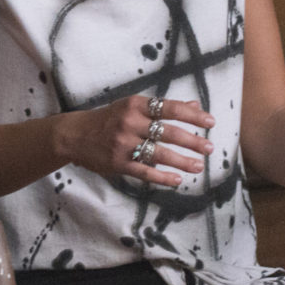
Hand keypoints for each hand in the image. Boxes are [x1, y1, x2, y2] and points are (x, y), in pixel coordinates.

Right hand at [55, 94, 214, 187]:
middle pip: (168, 132)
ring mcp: (124, 144)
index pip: (169, 108)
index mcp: (135, 105)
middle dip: (192, 141)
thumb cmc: (108, 119)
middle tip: (209, 147)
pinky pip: (145, 172)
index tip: (210, 121)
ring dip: (182, 161)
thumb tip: (194, 104)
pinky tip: (177, 180)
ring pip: (159, 154)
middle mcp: (130, 123)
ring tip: (199, 166)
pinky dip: (163, 177)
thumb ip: (162, 107)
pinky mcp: (118, 163)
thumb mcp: (132, 106)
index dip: (192, 114)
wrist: (74, 135)